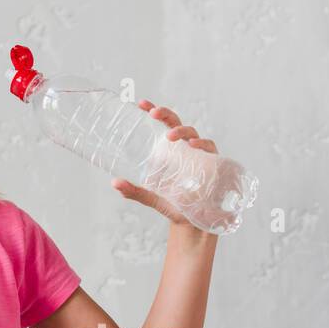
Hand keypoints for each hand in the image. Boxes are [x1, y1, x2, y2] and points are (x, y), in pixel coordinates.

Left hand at [111, 100, 217, 227]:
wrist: (194, 223)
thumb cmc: (175, 206)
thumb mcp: (153, 198)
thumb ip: (135, 191)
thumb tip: (115, 183)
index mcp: (171, 151)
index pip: (163, 125)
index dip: (155, 111)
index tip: (141, 104)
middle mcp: (185, 149)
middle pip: (177, 123)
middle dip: (166, 114)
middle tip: (153, 113)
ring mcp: (200, 155)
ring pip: (192, 133)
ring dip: (181, 131)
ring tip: (170, 135)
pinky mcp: (214, 163)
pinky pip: (209, 148)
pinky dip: (202, 144)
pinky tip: (192, 146)